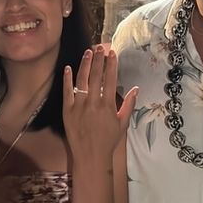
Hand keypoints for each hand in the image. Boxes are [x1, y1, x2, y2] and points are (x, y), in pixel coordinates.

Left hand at [63, 45, 137, 167]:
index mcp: (107, 105)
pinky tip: (68, 67)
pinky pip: (67, 92)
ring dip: (85, 64)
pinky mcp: (68, 110)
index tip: (112, 53)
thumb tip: (135, 89)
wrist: (90, 156)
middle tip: (100, 46)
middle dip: (98, 59)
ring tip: (87, 52)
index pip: (110, 79)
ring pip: (82, 80)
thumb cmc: (108, 141)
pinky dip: (67, 79)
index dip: (111, 65)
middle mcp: (93, 103)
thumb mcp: (122, 124)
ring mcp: (79, 106)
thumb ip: (128, 105)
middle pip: (96, 76)